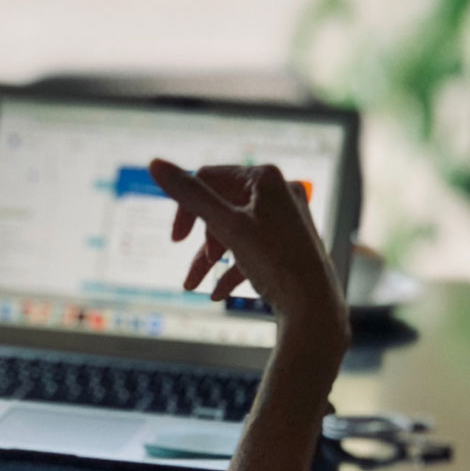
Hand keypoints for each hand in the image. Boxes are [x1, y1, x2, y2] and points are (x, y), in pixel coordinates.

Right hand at [147, 159, 348, 356]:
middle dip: (202, 240)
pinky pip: (251, 250)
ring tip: (193, 285)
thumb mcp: (226, 226)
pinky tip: (217, 294)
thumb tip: (154, 163)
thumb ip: (190, 195)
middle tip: (195, 267)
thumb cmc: (275, 261)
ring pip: (234, 232)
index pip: (209, 178)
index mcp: (265, 178)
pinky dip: (232, 269)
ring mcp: (285, 219)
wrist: (315, 307)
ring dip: (211, 259)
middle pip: (221, 207)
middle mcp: (278, 192)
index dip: (187, 207)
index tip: (176, 240)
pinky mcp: (288, 244)